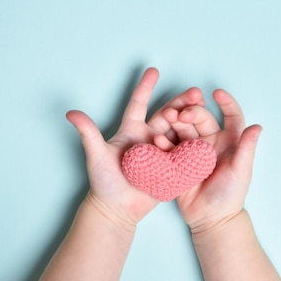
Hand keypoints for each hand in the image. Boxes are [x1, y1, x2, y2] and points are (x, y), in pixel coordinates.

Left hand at [66, 67, 204, 228]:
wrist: (117, 210)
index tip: (154, 70)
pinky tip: (209, 134)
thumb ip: (88, 133)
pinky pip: (186, 153)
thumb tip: (71, 113)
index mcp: (132, 131)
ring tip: (203, 111)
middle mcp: (149, 138)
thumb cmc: (104, 182)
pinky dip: (196, 143)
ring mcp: (163, 152)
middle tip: (196, 92)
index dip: (146, 87)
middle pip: (168, 115)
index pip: (139, 104)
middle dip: (182, 102)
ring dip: (192, 121)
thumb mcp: (96, 155)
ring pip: (180, 131)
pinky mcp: (173, 168)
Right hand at [154, 89, 261, 232]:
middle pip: (202, 119)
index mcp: (229, 141)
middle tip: (183, 113)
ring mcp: (192, 150)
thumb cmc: (230, 196)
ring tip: (167, 116)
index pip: (231, 116)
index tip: (217, 93)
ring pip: (184, 129)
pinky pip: (170, 147)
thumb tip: (257, 127)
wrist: (211, 218)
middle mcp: (211, 142)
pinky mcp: (177, 160)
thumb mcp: (241, 171)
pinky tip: (158, 139)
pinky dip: (164, 142)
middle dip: (192, 112)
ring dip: (175, 121)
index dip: (226, 103)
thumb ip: (247, 148)